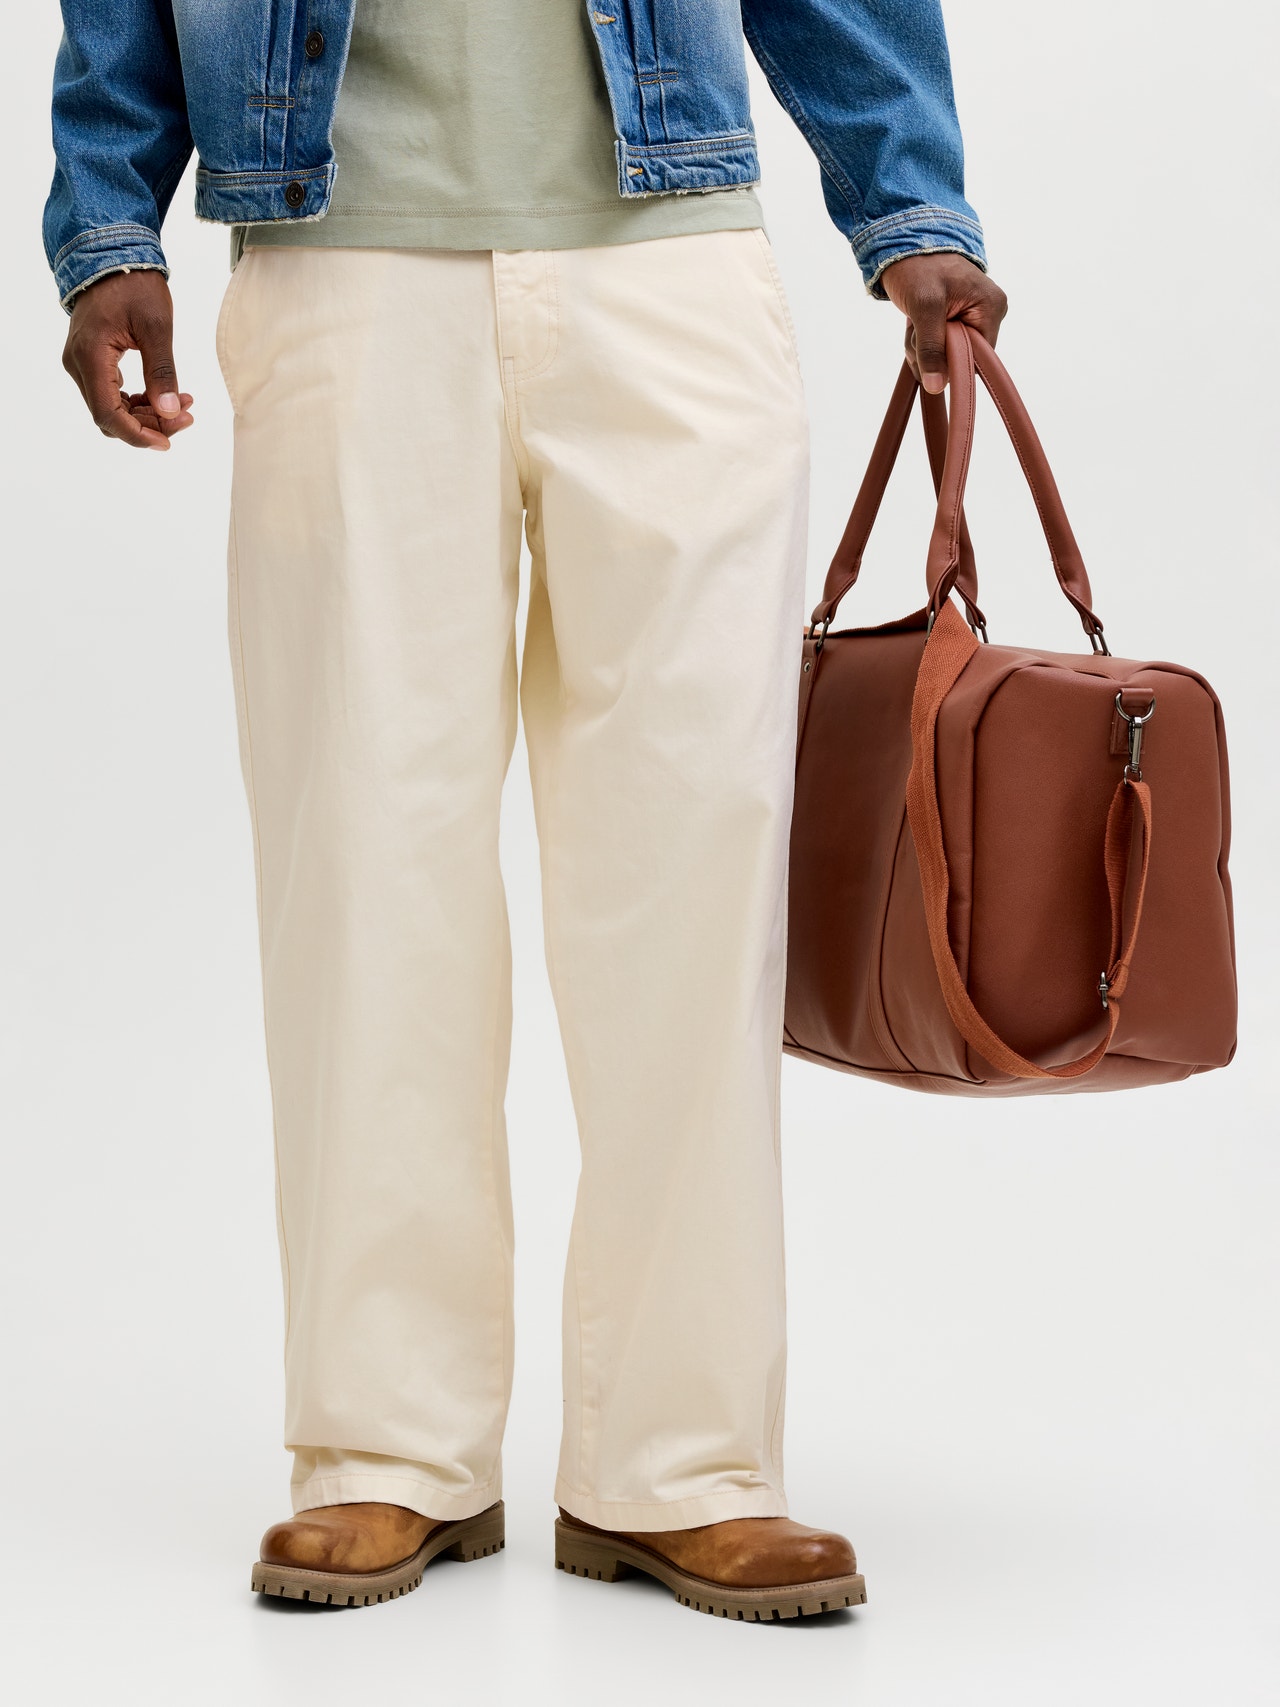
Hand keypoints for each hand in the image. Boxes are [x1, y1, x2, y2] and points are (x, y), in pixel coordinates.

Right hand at [61, 270, 193, 449]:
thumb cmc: (134, 285)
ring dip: (146, 414)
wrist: (111, 257)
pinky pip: (111, 392)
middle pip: (110, 415)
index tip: (167, 442)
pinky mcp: (90, 359)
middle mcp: (78, 364)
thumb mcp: (156, 327)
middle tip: (186, 417)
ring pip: (112, 407)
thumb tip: (170, 411)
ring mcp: (81, 362)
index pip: (108, 414)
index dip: (137, 435)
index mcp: (90, 357)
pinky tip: (165, 395)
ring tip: (183, 404)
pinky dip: (138, 400)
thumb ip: (162, 371)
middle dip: (149, 424)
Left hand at [879, 253, 1007, 393]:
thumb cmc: (919, 266)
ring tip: (913, 324)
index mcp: (991, 308)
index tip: (928, 352)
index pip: (979, 359)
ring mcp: (970, 318)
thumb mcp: (924, 307)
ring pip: (944, 356)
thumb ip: (932, 348)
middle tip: (915, 332)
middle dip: (930, 354)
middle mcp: (987, 314)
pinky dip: (920, 342)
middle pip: (960, 360)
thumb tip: (937, 386)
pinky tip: (914, 326)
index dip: (952, 364)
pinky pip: (937, 347)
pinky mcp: (953, 322)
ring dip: (921, 348)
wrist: (904, 244)